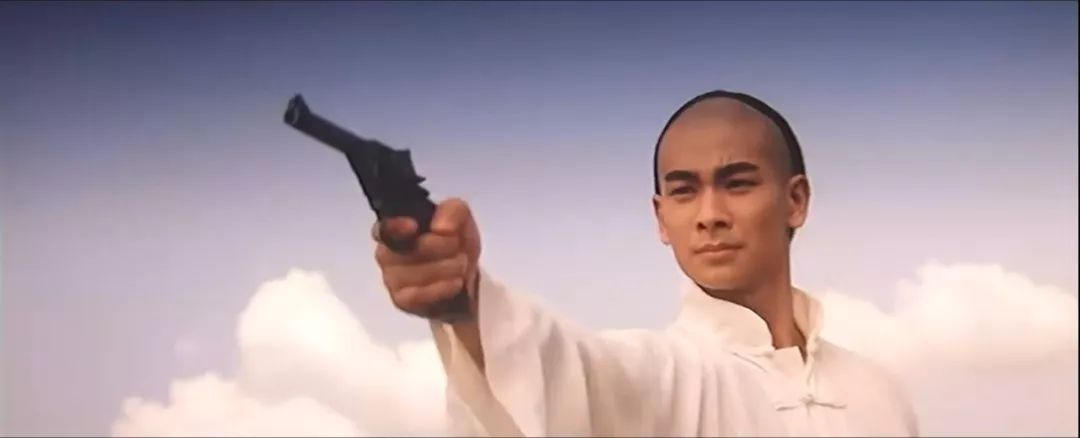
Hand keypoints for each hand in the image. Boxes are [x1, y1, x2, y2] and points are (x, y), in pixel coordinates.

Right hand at [373, 198, 481, 318]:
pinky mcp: (401, 301)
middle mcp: (386, 253)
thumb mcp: (461, 219)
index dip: (395, 227)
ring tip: (461, 265)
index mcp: (395, 228)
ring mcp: (390, 279)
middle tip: (458, 248)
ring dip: (447, 268)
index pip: (383, 228)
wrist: (464, 277)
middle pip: (409, 250)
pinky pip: (418, 296)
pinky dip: (442, 288)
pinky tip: (456, 283)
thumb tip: (441, 228)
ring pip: (416, 274)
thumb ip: (452, 211)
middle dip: (441, 247)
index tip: (414, 226)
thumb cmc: (454, 244)